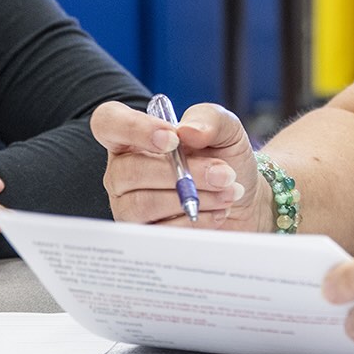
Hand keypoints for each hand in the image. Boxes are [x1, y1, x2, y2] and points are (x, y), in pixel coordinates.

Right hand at [91, 100, 266, 230]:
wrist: (245, 202)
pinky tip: (217, 213)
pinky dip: (192, 222)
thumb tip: (187, 131)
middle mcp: (123, 170)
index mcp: (135, 136)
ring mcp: (128, 205)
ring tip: (226, 193)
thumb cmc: (226, 159)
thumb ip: (209, 119)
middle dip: (181, 174)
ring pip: (142, 204)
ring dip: (191, 199)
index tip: (173, 139)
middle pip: (128, 171)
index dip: (134, 129)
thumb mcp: (226, 129)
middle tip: (222, 174)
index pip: (108, 122)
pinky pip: (156, 232)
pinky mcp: (143, 234)